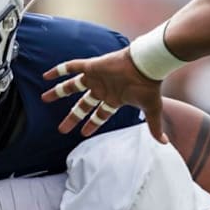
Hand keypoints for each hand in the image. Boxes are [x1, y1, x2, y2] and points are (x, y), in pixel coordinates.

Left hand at [41, 47, 168, 142]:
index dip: (92, 124)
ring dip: (58, 92)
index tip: (83, 133)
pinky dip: (58, 71)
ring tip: (44, 99)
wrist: (147, 65)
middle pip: (83, 106)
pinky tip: (45, 76)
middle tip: (61, 129)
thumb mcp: (152, 110)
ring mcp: (96, 78)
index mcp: (114, 100)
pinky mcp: (92, 66)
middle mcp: (102, 89)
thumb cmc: (149, 86)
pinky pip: (71, 67)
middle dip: (72, 118)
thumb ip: (154, 127)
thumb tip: (165, 144)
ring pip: (72, 87)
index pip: (100, 116)